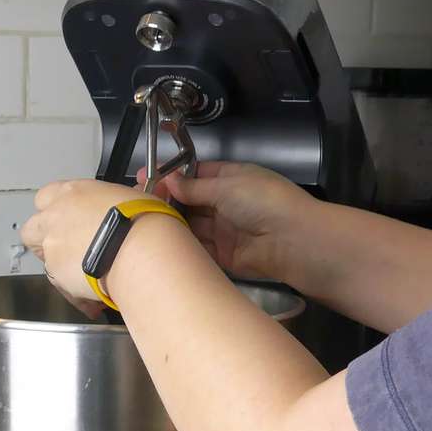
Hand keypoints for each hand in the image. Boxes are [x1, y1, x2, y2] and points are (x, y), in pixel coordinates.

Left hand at [20, 178, 148, 313]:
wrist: (140, 251)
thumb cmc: (142, 222)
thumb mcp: (135, 197)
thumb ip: (119, 200)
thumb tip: (132, 198)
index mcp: (72, 192)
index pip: (47, 197)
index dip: (56, 211)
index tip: (70, 219)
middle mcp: (55, 217)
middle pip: (32, 228)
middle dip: (44, 240)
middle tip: (67, 247)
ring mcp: (52, 246)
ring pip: (44, 259)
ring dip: (61, 266)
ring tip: (86, 273)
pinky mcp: (56, 273)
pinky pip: (60, 285)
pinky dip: (75, 290)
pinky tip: (95, 292)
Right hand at [149, 162, 319, 285]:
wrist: (294, 241)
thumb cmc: (263, 202)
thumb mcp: (227, 186)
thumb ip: (194, 187)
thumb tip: (168, 180)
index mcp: (232, 178)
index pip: (196, 174)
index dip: (172, 176)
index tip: (144, 176)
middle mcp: (227, 203)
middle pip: (191, 200)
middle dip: (167, 200)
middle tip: (137, 201)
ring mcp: (226, 230)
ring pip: (192, 225)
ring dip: (172, 223)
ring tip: (142, 221)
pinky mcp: (224, 256)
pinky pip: (199, 249)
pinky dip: (183, 246)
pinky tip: (159, 243)